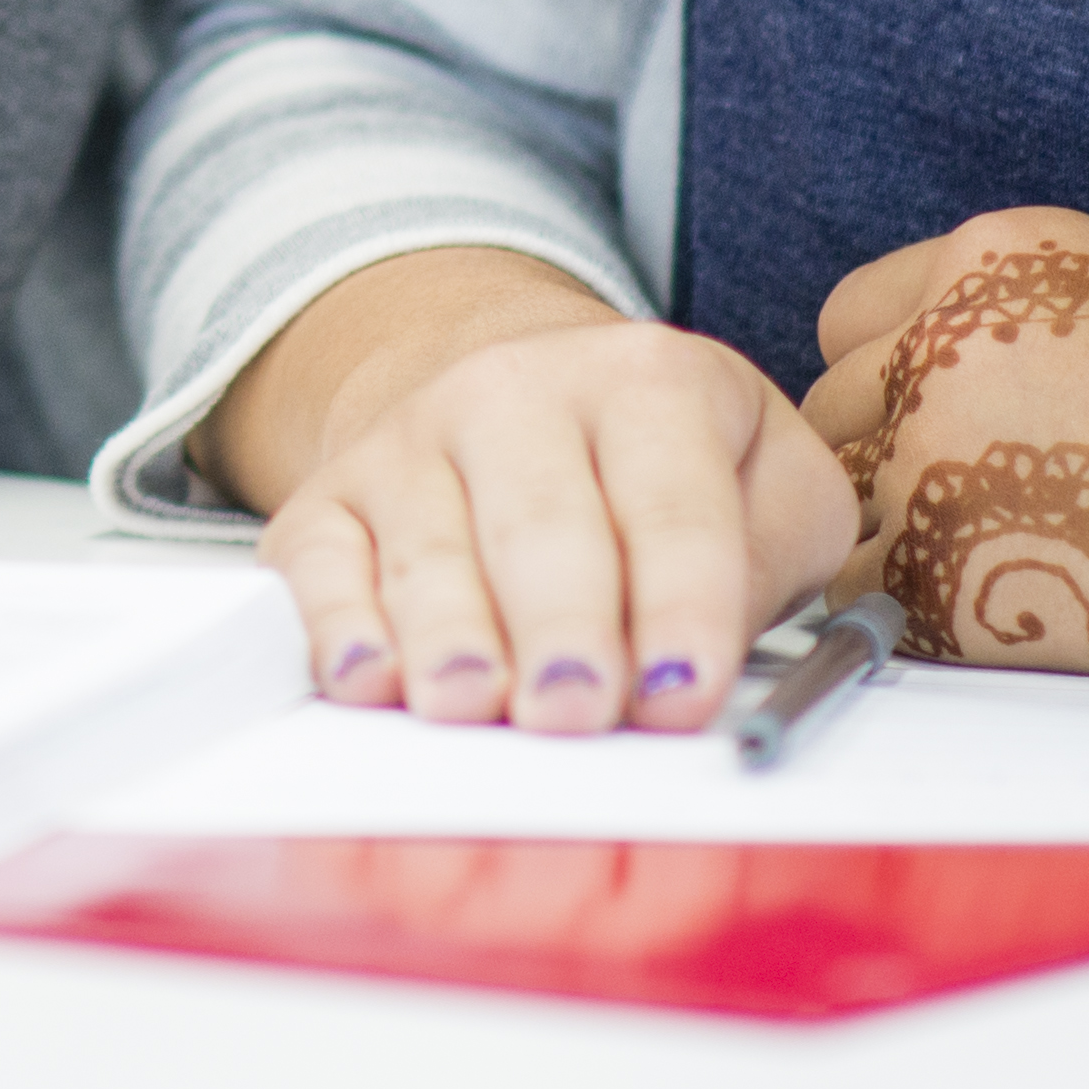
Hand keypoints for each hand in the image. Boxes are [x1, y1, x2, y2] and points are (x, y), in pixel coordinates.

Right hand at [239, 248, 852, 732]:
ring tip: (471, 702)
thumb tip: (699, 670)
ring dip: (448, 633)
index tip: (683, 696)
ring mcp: (411, 437)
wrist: (518, 395)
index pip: (672, 505)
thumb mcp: (768, 486)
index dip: (681, 607)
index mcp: (649, 380)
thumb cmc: (663, 473)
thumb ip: (767, 562)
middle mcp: (516, 389)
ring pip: (427, 546)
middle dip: (560, 624)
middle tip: (572, 709)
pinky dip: (335, 620)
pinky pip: (320, 560)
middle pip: (540, 523)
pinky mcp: (331, 495)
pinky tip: (368, 671)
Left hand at [802, 206, 1088, 692]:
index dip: (892, 388)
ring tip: (1028, 572)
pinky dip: (913, 621)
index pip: (852, 320)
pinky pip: (864, 597)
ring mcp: (935, 442)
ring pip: (844, 506)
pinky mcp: (946, 559)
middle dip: (887, 468)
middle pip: (835, 414)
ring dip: (900, 545)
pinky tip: (1021, 622)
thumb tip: (939, 396)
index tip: (945, 437)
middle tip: (992, 522)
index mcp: (998, 252)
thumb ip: (1019, 333)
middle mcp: (947, 330)